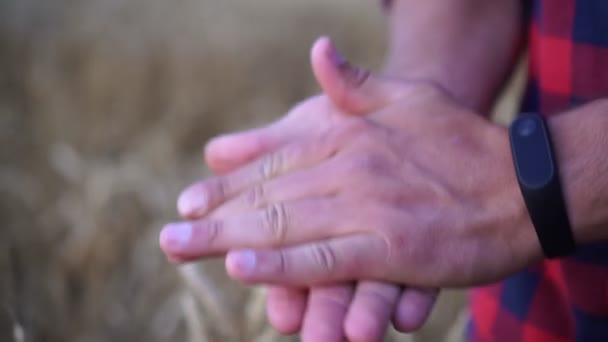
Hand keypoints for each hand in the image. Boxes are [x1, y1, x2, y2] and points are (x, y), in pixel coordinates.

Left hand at [161, 39, 542, 288]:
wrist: (524, 183)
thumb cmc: (461, 142)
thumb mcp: (408, 97)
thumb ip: (356, 83)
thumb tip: (319, 50)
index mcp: (348, 136)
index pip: (272, 161)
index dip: (227, 182)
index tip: (190, 199)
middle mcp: (350, 170)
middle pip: (268, 195)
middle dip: (213, 217)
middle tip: (169, 236)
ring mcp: (369, 210)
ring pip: (286, 225)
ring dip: (229, 239)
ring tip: (184, 249)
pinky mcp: (393, 249)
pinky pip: (327, 258)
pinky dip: (283, 264)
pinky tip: (243, 268)